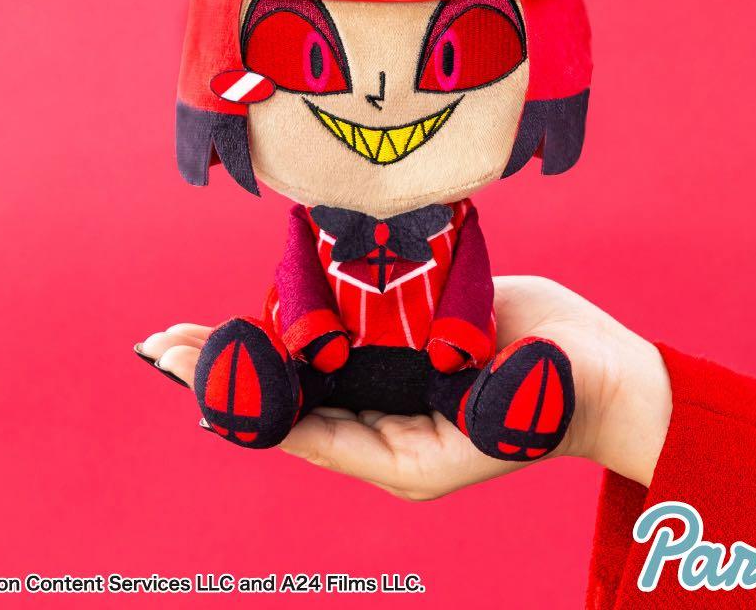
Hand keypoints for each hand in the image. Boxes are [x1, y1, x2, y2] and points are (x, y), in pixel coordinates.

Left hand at [134, 276, 670, 500]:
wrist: (597, 370)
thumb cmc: (557, 399)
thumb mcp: (508, 411)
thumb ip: (466, 411)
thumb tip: (419, 401)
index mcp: (391, 454)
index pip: (296, 427)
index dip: (237, 396)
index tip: (185, 367)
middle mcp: (377, 419)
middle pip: (283, 398)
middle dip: (222, 372)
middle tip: (158, 347)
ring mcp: (385, 382)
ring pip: (299, 367)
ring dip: (244, 345)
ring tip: (184, 333)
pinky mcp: (400, 345)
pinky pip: (334, 336)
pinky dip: (289, 319)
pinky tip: (257, 301)